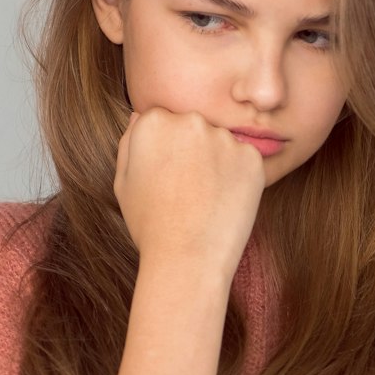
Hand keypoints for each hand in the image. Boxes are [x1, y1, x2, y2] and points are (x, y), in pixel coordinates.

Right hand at [114, 107, 265, 273]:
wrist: (187, 259)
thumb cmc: (150, 225)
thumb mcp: (123, 182)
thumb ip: (129, 142)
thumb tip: (139, 116)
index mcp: (153, 122)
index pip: (163, 121)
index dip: (165, 150)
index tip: (167, 176)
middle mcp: (189, 120)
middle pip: (193, 126)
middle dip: (191, 150)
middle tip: (187, 189)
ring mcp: (223, 137)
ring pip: (220, 142)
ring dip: (216, 162)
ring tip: (205, 199)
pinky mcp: (251, 157)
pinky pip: (244, 160)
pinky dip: (237, 177)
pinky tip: (224, 202)